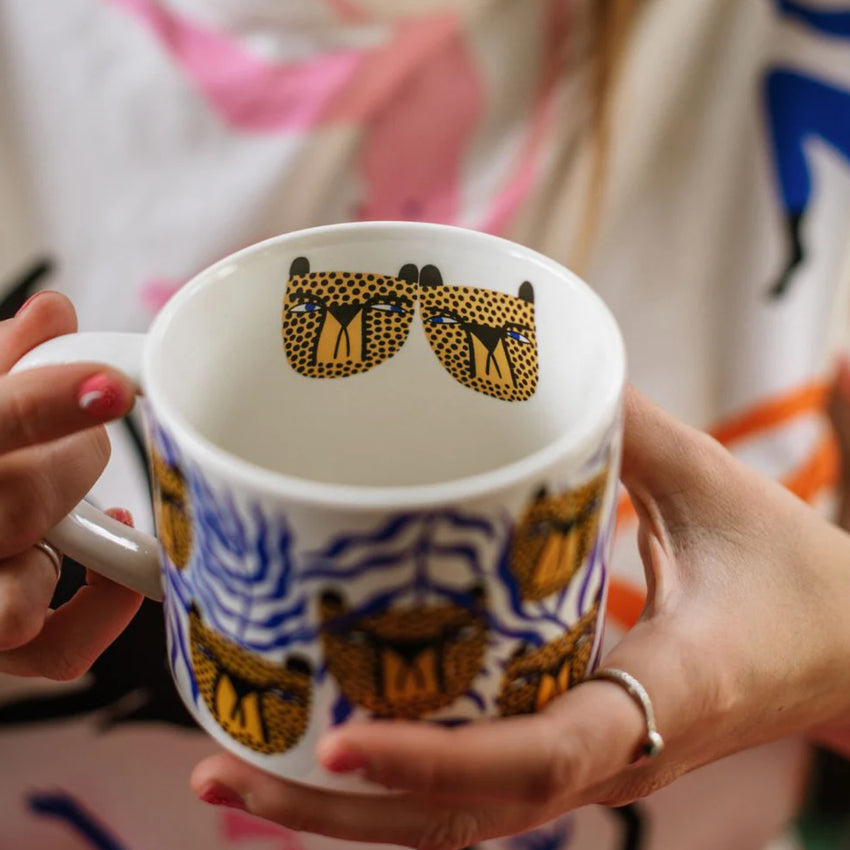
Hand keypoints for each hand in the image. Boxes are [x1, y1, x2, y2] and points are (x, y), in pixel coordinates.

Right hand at [0, 292, 140, 679]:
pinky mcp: (0, 652)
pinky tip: (111, 550)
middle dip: (72, 458)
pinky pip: (60, 652)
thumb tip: (56, 313)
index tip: (113, 387)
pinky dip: (102, 607)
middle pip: (19, 502)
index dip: (45, 403)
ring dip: (70, 533)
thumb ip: (3, 361)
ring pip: (24, 589)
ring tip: (75, 499)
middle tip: (87, 429)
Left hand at [190, 388, 849, 848]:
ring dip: (341, 812)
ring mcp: (585, 768)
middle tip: (219, 772)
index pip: (540, 760)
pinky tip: (319, 749)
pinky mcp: (570, 751)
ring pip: (450, 825)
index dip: (438, 763)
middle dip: (336, 811)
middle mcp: (611, 757)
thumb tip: (552, 366)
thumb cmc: (793, 581)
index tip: (341, 740)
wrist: (841, 652)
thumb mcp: (718, 491)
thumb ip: (632, 430)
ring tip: (231, 772)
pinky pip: (468, 791)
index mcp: (661, 700)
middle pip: (460, 823)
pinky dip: (389, 784)